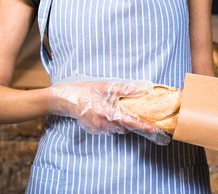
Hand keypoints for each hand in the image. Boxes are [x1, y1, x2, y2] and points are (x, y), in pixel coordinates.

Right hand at [48, 78, 170, 144]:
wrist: (65, 100)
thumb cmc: (84, 91)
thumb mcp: (103, 87)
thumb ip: (121, 89)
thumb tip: (136, 89)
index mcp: (106, 112)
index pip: (128, 121)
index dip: (141, 125)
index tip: (153, 128)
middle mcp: (103, 123)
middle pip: (124, 127)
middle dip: (132, 123)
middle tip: (140, 116)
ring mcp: (98, 128)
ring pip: (117, 129)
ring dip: (122, 123)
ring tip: (122, 111)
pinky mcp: (94, 129)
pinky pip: (108, 129)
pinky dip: (113, 123)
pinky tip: (110, 113)